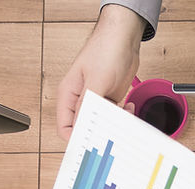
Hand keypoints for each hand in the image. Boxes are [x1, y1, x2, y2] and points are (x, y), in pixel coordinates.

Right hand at [56, 4, 145, 139]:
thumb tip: (83, 127)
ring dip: (114, 124)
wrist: (123, 37)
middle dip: (99, 133)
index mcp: (68, 95)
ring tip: (124, 118)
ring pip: (102, 123)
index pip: (65, 128)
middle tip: (114, 133)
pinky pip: (114, 115)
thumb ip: (88, 105)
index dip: (77, 139)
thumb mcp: (96, 80)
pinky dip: (123, 116)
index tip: (92, 145)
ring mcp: (96, 99)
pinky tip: (129, 108)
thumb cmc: (104, 49)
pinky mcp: (110, 98)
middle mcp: (80, 100)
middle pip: (85, 128)